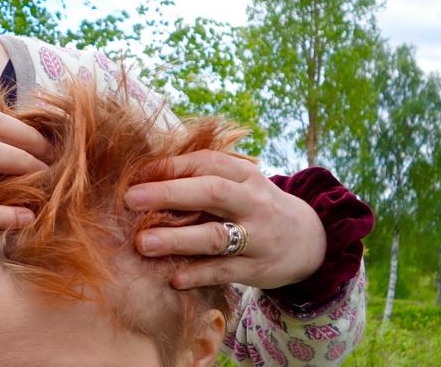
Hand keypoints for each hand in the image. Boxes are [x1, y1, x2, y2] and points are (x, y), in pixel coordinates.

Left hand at [124, 150, 326, 289]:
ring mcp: (257, 237)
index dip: (171, 166)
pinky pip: (224, 271)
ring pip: (215, 236)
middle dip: (169, 194)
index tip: (137, 173)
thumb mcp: (240, 184)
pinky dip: (198, 274)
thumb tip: (147, 174)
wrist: (310, 241)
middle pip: (211, 193)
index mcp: (245, 174)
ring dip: (177, 239)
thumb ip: (203, 178)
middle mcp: (252, 202)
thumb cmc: (256, 207)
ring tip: (143, 243)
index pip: (207, 163)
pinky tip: (173, 277)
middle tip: (130, 198)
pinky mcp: (256, 269)